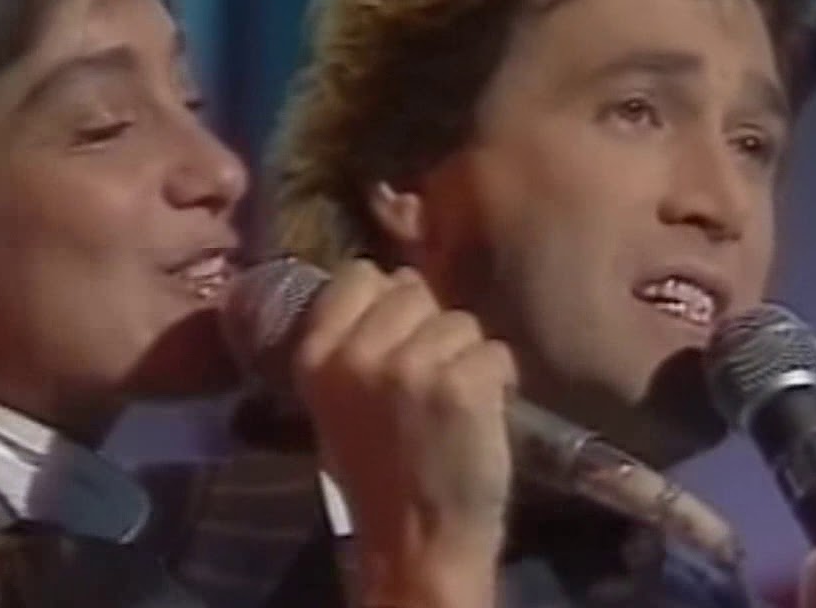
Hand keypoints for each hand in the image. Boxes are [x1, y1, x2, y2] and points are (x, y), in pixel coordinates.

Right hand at [294, 260, 516, 607]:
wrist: (414, 541)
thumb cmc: (376, 472)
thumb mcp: (336, 401)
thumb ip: (353, 341)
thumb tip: (393, 281)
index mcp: (317, 355)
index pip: (360, 274)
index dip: (388, 298)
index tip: (397, 333)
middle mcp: (358, 354)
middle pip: (414, 289)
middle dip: (429, 325)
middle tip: (426, 380)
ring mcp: (411, 366)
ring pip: (460, 321)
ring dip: (466, 356)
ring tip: (451, 404)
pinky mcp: (462, 385)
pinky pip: (496, 351)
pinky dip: (498, 379)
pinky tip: (480, 413)